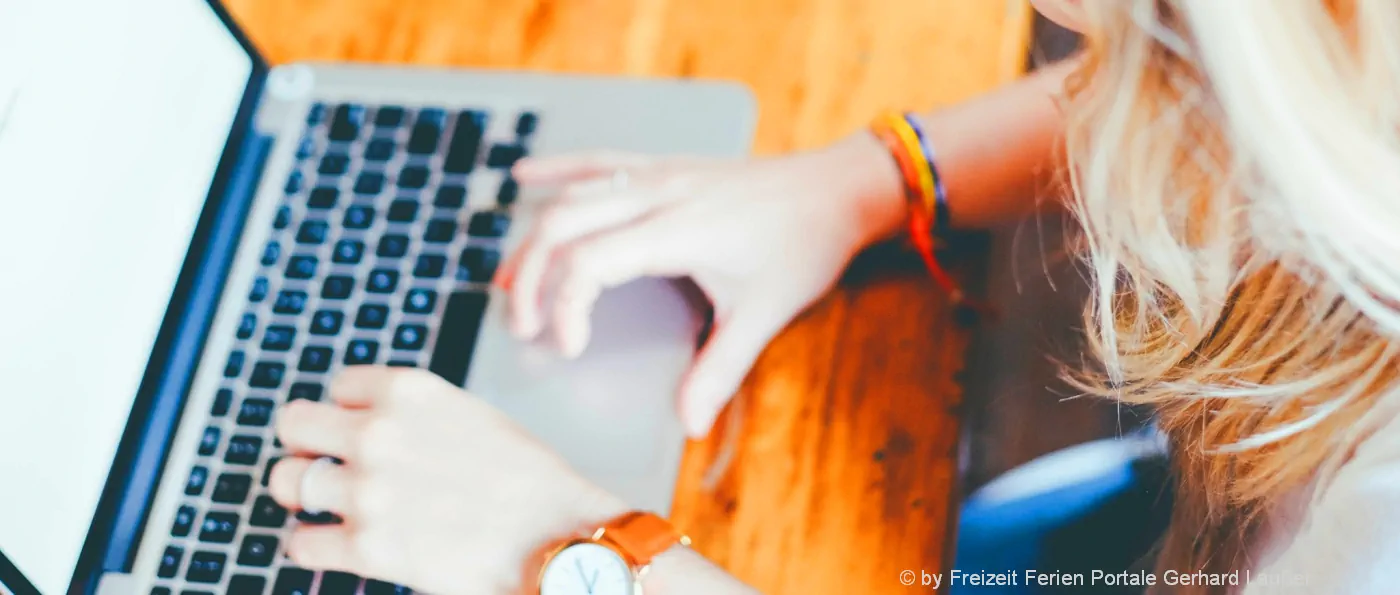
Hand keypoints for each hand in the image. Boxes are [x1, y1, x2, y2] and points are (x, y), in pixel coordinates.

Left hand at [268, 366, 628, 593]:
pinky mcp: (365, 548)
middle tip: (326, 465)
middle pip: (293, 424)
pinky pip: (299, 543)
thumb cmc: (527, 482)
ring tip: (333, 507)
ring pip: (286, 482)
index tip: (360, 432)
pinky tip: (342, 545)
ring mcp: (366, 492)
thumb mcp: (469, 416)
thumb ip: (414, 415)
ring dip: (306, 495)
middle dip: (308, 446)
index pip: (336, 386)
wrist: (558, 538)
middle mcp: (378, 434)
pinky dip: (315, 546)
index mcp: (407, 392)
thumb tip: (371, 424)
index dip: (348, 412)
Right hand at [498, 135, 903, 436]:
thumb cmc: (804, 245)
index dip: (565, 308)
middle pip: (563, 226)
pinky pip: (600, 161)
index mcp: (676, 230)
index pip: (588, 263)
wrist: (838, 188)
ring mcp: (660, 175)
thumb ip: (720, 369)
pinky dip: (559, 171)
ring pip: (574, 196)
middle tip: (524, 328)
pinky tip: (525, 178)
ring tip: (508, 283)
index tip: (570, 349)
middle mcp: (658, 195)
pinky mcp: (666, 167)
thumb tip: (689, 423)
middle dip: (530, 278)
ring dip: (534, 239)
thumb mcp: (765, 313)